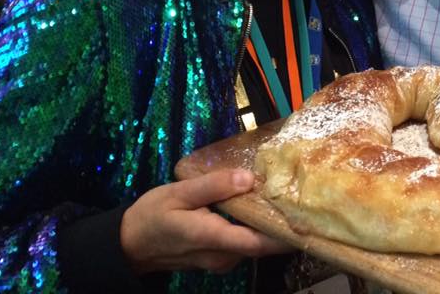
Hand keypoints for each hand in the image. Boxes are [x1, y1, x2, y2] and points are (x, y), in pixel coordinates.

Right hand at [120, 169, 291, 274]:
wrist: (130, 243)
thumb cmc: (153, 215)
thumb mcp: (180, 193)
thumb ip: (214, 186)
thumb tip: (248, 179)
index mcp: (213, 239)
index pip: (259, 242)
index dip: (285, 235)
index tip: (309, 221)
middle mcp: (223, 256)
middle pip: (262, 244)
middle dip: (284, 225)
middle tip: (306, 200)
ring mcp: (221, 259)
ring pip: (254, 243)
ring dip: (271, 226)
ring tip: (292, 198)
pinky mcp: (219, 256)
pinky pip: (244, 242)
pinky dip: (257, 227)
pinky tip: (265, 206)